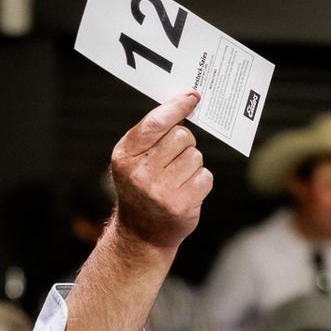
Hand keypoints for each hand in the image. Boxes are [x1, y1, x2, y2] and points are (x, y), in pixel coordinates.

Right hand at [109, 92, 212, 252]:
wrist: (141, 234)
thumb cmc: (141, 189)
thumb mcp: (134, 160)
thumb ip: (152, 134)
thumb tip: (184, 102)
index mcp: (125, 156)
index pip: (156, 123)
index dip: (177, 107)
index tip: (192, 96)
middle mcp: (140, 173)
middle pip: (181, 136)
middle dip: (184, 143)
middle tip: (175, 158)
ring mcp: (160, 191)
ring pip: (195, 156)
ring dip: (192, 164)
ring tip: (178, 179)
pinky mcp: (180, 205)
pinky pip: (205, 177)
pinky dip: (200, 181)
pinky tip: (187, 191)